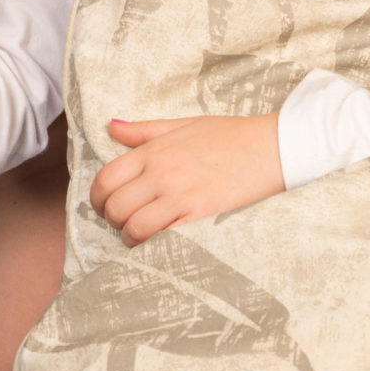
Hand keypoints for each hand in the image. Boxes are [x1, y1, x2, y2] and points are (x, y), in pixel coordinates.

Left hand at [89, 114, 285, 246]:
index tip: (104, 206)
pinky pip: (163, 239)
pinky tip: (160, 243)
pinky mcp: (201, 216)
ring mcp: (180, 196)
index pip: (106, 179)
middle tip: (125, 222)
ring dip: (131, 237)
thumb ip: (144, 130)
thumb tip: (111, 126)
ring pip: (134, 228)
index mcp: (154, 150)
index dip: (97, 198)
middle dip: (113, 220)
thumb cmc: (229, 135)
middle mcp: (162, 173)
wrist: (272, 146)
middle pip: (115, 207)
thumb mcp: (183, 124)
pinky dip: (154, 246)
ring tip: (140, 236)